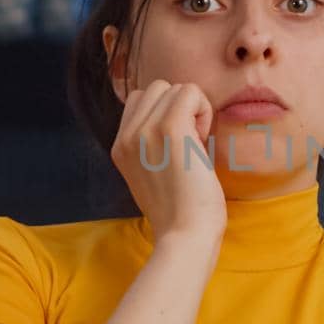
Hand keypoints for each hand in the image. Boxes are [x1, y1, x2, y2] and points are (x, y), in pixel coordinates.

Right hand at [111, 80, 227, 256]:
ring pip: (174, 87)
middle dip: (178, 108)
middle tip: (188, 145)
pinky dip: (203, 110)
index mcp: (119, 146)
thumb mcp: (151, 175)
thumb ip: (150, 146)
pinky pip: (191, 91)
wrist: (185, 235)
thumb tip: (177, 119)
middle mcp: (126, 136)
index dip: (165, 114)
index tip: (177, 148)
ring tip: (194, 146)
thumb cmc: (181, 212)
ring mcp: (145, 130)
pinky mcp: (170, 128)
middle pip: (156, 88)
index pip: (139, 100)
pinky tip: (202, 141)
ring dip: (193, 110)